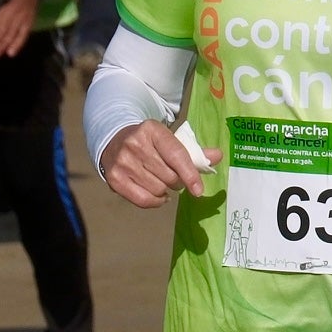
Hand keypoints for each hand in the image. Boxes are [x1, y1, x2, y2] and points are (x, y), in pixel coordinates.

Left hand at [0, 0, 38, 58]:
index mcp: (10, 3)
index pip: (1, 19)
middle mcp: (18, 12)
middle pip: (6, 28)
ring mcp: (25, 18)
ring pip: (14, 33)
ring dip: (5, 44)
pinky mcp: (30, 22)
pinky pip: (24, 35)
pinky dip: (18, 44)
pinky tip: (11, 53)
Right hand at [99, 119, 214, 209]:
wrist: (114, 140)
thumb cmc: (150, 143)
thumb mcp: (170, 140)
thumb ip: (194, 150)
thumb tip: (217, 156)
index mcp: (152, 130)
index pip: (176, 155)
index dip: (190, 174)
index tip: (198, 190)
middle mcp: (135, 145)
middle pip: (168, 176)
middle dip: (178, 181)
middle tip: (176, 178)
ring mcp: (122, 162)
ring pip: (157, 189)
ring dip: (167, 191)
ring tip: (164, 183)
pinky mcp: (114, 179)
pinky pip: (142, 199)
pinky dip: (155, 201)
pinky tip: (159, 195)